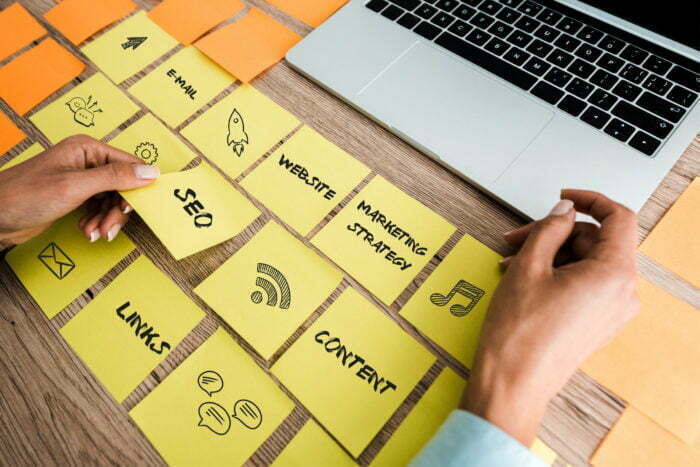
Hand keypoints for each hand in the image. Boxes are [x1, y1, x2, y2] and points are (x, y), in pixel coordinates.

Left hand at [0, 135, 158, 247]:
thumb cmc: (24, 195)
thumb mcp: (75, 186)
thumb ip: (115, 177)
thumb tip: (151, 172)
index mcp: (88, 149)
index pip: (129, 164)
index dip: (137, 187)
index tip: (134, 207)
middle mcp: (86, 161)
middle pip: (123, 186)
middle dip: (117, 210)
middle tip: (109, 228)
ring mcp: (81, 180)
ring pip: (112, 201)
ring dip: (106, 220)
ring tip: (94, 232)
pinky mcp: (74, 197)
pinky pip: (99, 209)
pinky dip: (96, 222)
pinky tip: (86, 230)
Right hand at [461, 190, 638, 445]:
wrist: (511, 384)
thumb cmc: (519, 336)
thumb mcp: (528, 266)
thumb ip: (548, 229)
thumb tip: (562, 212)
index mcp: (614, 275)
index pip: (618, 218)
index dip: (589, 200)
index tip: (564, 199)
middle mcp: (622, 294)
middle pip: (596, 241)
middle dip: (556, 234)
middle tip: (519, 237)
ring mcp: (611, 312)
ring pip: (586, 263)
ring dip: (551, 255)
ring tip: (513, 262)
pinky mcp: (597, 323)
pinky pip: (584, 285)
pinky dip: (557, 274)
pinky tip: (524, 278)